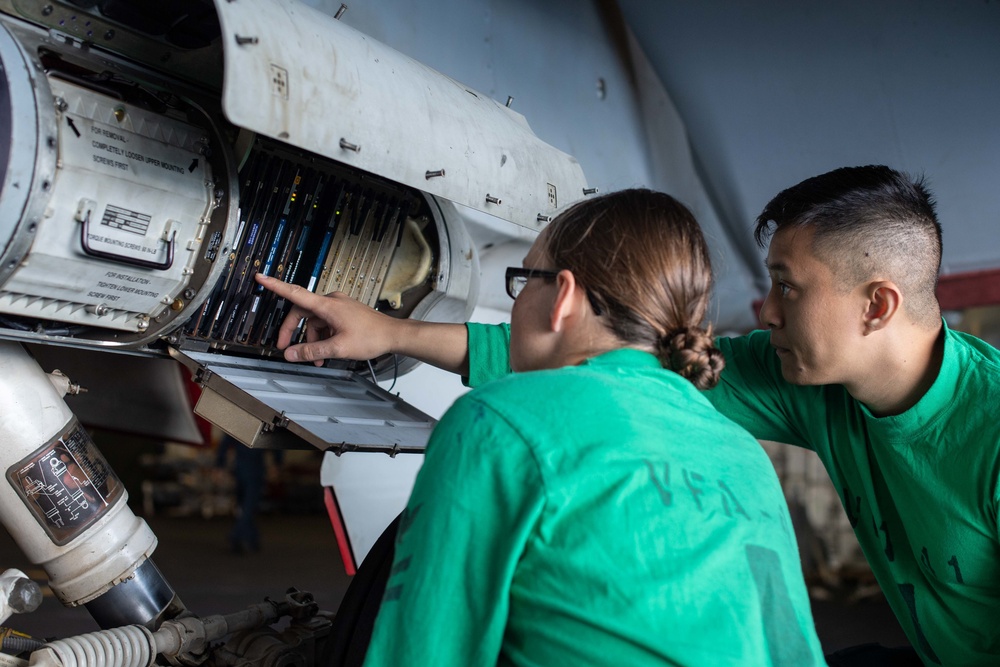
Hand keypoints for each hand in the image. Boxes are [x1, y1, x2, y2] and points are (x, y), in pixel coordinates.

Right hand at [254, 274, 400, 365]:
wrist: (394, 335)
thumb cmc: (371, 337)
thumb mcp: (338, 348)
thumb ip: (311, 351)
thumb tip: (291, 354)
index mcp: (327, 305)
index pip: (295, 293)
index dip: (275, 285)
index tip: (261, 277)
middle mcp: (331, 302)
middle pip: (302, 313)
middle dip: (293, 331)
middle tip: (285, 348)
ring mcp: (339, 307)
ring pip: (315, 321)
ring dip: (311, 339)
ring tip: (316, 358)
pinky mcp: (345, 313)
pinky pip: (326, 323)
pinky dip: (322, 336)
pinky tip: (326, 352)